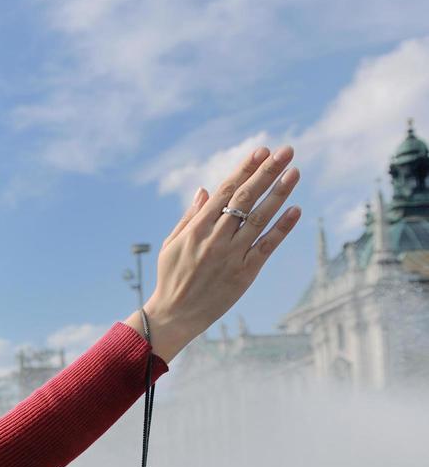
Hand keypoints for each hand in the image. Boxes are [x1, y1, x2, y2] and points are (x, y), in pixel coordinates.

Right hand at [142, 145, 300, 360]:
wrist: (175, 315)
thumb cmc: (171, 278)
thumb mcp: (171, 245)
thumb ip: (190, 217)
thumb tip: (206, 190)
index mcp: (196, 229)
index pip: (225, 192)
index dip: (245, 170)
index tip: (261, 151)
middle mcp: (215, 239)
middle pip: (245, 199)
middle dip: (266, 172)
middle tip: (285, 151)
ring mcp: (231, 255)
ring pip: (259, 218)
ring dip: (279, 193)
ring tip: (295, 171)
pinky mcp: (244, 273)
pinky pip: (266, 246)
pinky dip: (282, 228)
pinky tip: (295, 209)